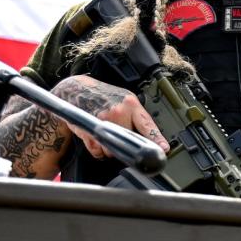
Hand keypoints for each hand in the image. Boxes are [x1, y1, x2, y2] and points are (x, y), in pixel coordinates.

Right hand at [51, 75, 168, 158]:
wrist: (77, 89)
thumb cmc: (104, 95)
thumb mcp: (125, 99)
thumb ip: (137, 116)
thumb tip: (151, 137)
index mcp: (130, 104)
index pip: (147, 125)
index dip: (156, 139)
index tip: (163, 149)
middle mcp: (118, 112)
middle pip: (130, 142)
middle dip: (126, 144)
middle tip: (120, 135)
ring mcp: (102, 121)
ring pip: (113, 150)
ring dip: (111, 148)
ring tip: (107, 133)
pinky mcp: (88, 129)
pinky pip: (98, 151)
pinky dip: (98, 149)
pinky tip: (97, 138)